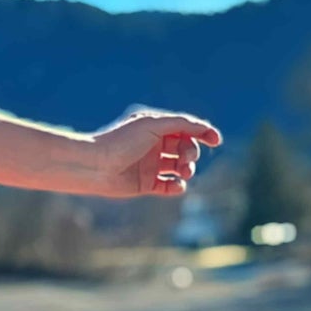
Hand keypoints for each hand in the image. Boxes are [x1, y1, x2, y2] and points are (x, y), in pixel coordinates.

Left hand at [84, 109, 222, 198]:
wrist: (95, 166)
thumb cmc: (121, 141)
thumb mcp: (153, 125)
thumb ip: (180, 124)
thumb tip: (203, 127)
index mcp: (156, 128)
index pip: (186, 129)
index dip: (204, 133)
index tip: (215, 141)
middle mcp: (154, 146)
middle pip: (185, 149)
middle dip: (191, 153)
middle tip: (186, 159)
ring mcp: (150, 165)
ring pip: (179, 168)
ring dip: (187, 170)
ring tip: (183, 172)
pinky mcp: (146, 184)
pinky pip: (169, 186)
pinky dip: (177, 186)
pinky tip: (177, 185)